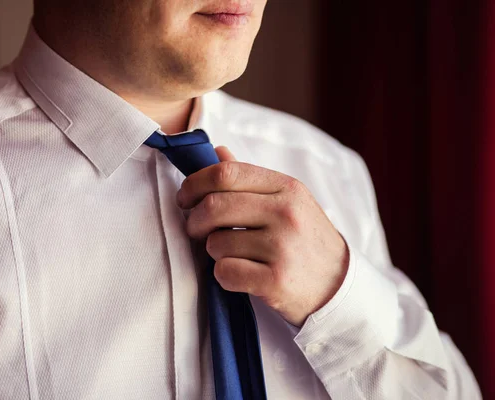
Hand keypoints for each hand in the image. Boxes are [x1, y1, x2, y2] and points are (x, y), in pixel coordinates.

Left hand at [176, 146, 348, 326]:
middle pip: (214, 206)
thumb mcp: (288, 201)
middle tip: (194, 230)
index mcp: (287, 188)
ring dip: (214, 252)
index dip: (194, 183)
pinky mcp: (276, 280)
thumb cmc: (305, 240)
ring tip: (234, 255)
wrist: (338, 286)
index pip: (226, 173)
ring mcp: (282, 247)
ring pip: (216, 243)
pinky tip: (240, 275)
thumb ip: (250, 179)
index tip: (185, 198)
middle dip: (193, 220)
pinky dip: (223, 276)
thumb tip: (218, 151)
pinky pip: (225, 272)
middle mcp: (286, 213)